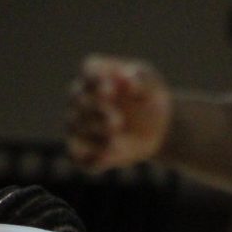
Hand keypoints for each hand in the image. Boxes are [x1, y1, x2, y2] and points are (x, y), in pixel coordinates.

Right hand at [66, 55, 172, 170]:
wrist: (156, 128)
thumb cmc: (149, 98)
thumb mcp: (152, 85)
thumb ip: (141, 80)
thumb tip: (127, 79)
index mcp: (96, 74)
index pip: (88, 71)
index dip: (95, 82)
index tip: (112, 92)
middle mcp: (79, 98)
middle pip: (78, 101)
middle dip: (97, 112)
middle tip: (119, 122)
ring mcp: (77, 125)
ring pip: (75, 130)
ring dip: (95, 136)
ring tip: (117, 140)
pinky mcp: (82, 151)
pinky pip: (76, 158)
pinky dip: (89, 160)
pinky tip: (107, 160)